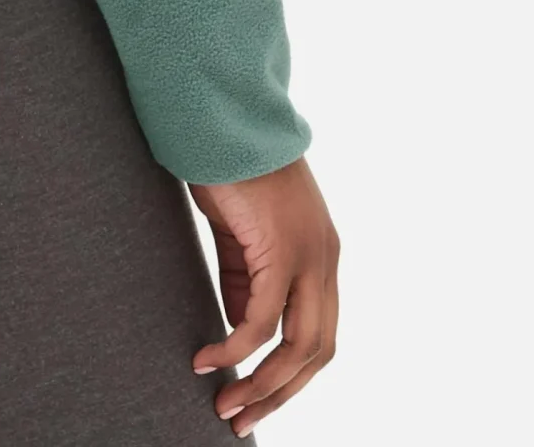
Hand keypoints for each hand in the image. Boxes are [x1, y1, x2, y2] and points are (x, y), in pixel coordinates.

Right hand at [187, 153, 339, 432]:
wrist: (225, 117)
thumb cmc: (229, 167)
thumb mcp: (242, 234)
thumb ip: (245, 278)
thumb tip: (239, 330)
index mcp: (321, 255)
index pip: (319, 333)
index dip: (292, 373)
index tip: (256, 396)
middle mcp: (325, 260)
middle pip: (318, 351)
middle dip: (280, 392)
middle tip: (240, 418)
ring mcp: (309, 255)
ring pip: (298, 345)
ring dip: (262, 383)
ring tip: (225, 403)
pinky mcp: (280, 249)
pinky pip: (261, 319)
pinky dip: (237, 348)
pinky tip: (208, 359)